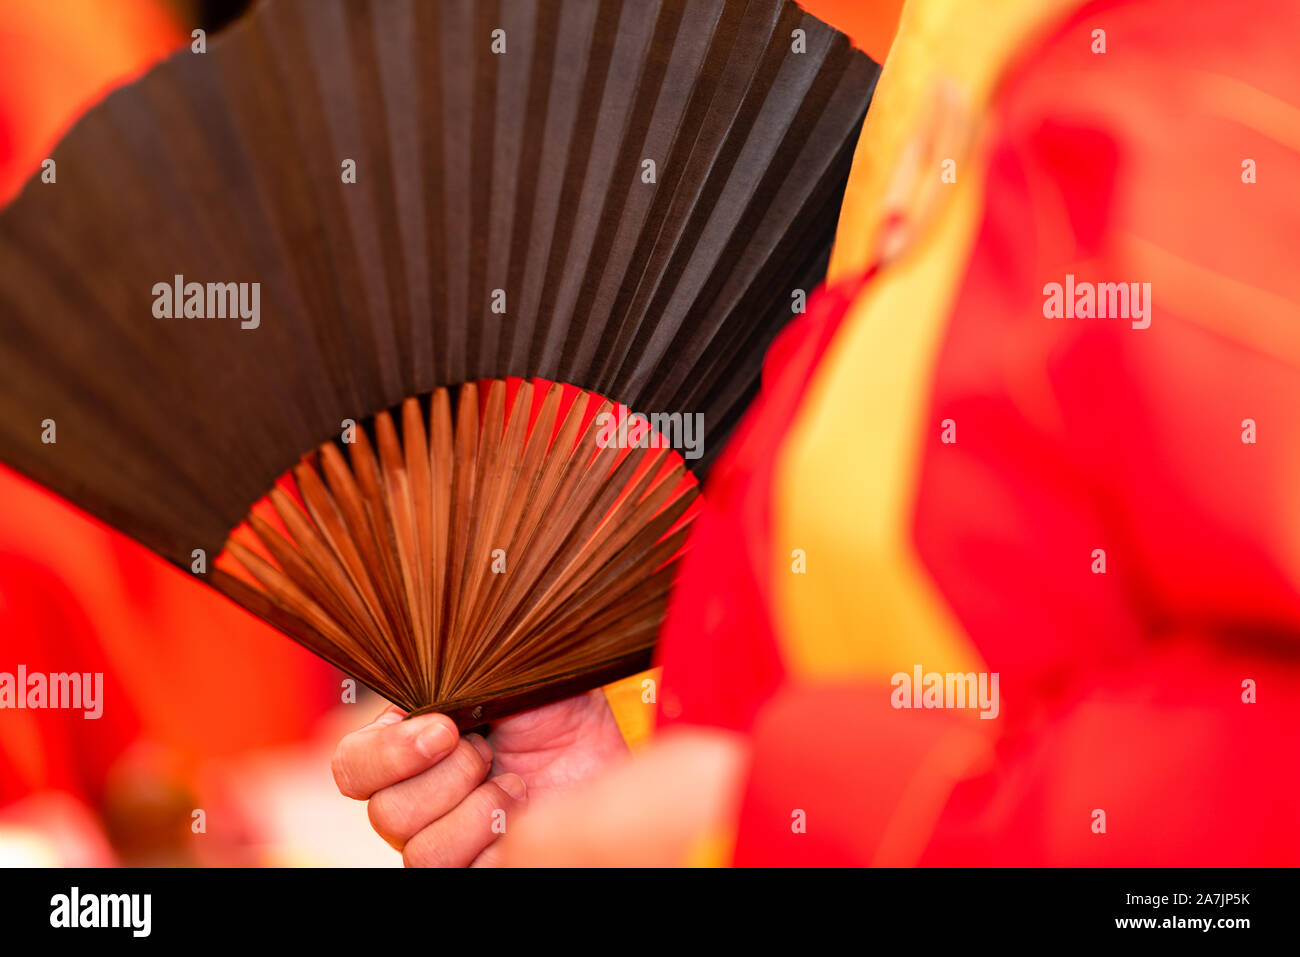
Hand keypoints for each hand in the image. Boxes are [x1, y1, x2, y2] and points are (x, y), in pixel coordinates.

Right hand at [331, 689, 627, 865]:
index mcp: (407, 748)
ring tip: (514, 785)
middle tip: (489, 751)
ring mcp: (446, 842)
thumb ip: (455, 670)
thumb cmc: (558, 711)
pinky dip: (493, 837)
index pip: (352, 765)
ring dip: (474, 810)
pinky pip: (457, 871)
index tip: (445, 728)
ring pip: (419, 850)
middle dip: (448, 775)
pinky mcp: (478, 868)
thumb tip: (425, 658)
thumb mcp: (506, 673)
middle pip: (385, 811)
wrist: (606, 756)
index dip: (388, 752)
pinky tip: (522, 812)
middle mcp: (416, 799)